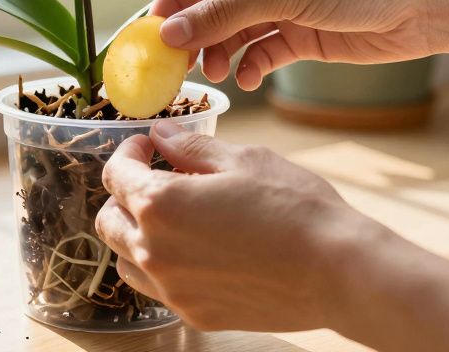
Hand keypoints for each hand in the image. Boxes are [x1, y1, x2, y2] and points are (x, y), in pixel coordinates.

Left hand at [96, 124, 448, 348]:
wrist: (339, 271)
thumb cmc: (295, 207)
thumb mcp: (242, 159)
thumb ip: (190, 147)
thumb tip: (161, 135)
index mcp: (159, 204)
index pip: (116, 174)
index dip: (130, 152)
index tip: (149, 146)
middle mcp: (154, 251)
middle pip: (109, 219)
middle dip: (124, 193)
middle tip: (156, 176)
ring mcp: (172, 288)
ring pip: (125, 259)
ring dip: (135, 233)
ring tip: (171, 216)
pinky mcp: (194, 313)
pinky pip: (157, 288)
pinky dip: (160, 266)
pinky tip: (193, 249)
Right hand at [152, 0, 448, 89]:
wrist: (425, 4)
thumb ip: (223, 14)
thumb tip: (168, 31)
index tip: (151, 30)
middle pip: (214, 2)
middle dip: (196, 32)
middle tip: (177, 62)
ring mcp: (286, 4)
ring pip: (236, 30)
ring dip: (222, 52)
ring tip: (216, 74)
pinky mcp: (304, 34)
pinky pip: (263, 51)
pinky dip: (252, 66)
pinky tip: (248, 79)